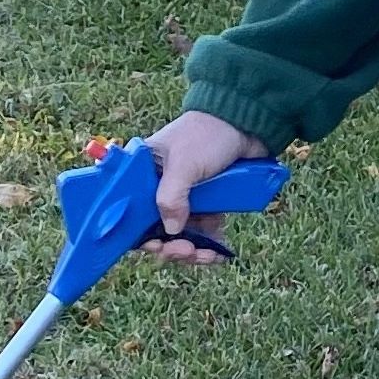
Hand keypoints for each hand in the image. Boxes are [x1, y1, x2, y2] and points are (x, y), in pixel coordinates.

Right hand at [140, 108, 272, 265]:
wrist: (248, 122)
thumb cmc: (208, 134)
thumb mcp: (184, 165)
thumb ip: (171, 197)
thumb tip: (171, 231)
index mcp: (142, 174)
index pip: (130, 212)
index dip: (138, 234)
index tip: (155, 246)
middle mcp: (160, 187)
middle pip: (155, 229)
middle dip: (170, 246)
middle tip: (186, 251)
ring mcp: (185, 196)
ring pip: (181, 234)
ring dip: (191, 250)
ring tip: (206, 255)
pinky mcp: (208, 201)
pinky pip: (203, 230)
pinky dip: (209, 244)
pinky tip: (218, 253)